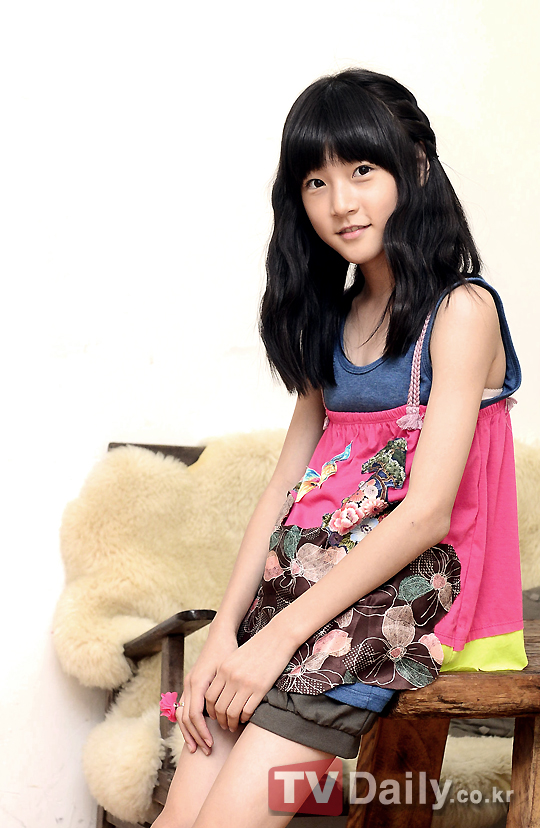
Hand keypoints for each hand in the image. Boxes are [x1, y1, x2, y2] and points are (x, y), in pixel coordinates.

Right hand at [177, 625, 238, 754]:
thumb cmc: (228, 652)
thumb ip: (225, 692)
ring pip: (181, 714)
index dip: (201, 732)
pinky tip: (195, 733)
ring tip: (197, 747)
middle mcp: (189, 683)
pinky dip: (187, 723)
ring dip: (189, 732)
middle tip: (206, 751)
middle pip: (185, 718)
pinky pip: (184, 707)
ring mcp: (188, 683)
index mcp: (198, 682)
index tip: (211, 744)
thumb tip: (227, 715)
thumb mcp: (229, 671)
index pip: (194, 715)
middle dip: (195, 736)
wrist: (220, 636)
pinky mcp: (191, 684)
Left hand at [204, 624, 292, 731]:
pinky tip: (246, 718)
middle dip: (220, 720)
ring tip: (233, 726)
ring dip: (231, 723)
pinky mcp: (260, 689)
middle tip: (224, 725)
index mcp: (223, 668)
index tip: (215, 716)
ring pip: (231, 713)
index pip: (209, 696)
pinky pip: (247, 711)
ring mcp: (245, 684)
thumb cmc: (257, 647)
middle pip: (219, 707)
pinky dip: (245, 718)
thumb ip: (225, 673)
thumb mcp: (235, 657)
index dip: (210, 710)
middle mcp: (231, 677)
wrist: (277, 638)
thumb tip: (220, 694)